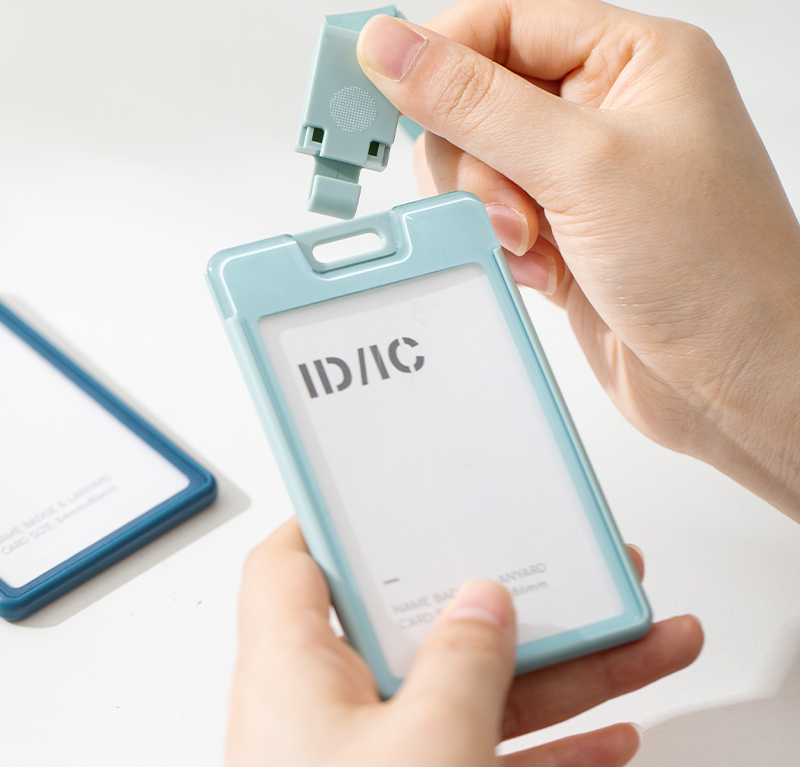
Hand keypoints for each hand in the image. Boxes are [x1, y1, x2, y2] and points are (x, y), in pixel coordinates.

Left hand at [225, 519, 701, 766]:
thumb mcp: (420, 749)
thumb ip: (458, 664)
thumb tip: (483, 599)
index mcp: (296, 672)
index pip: (295, 562)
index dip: (335, 518)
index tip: (392, 490)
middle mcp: (332, 710)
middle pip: (429, 623)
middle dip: (514, 597)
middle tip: (573, 564)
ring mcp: (380, 761)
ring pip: (479, 692)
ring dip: (565, 670)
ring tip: (647, 638)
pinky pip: (493, 759)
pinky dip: (552, 748)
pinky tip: (614, 733)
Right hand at [356, 0, 799, 518]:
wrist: (738, 380)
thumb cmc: (712, 270)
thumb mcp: (582, 165)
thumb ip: (475, 103)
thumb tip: (391, 48)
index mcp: (632, 61)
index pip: (503, 20)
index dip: (438, 52)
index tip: (387, 91)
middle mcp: (606, 113)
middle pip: (479, 99)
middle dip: (473, 158)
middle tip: (509, 204)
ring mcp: (582, 179)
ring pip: (478, 166)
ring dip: (487, 210)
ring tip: (533, 244)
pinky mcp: (564, 235)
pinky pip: (493, 220)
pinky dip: (499, 246)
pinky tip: (540, 270)